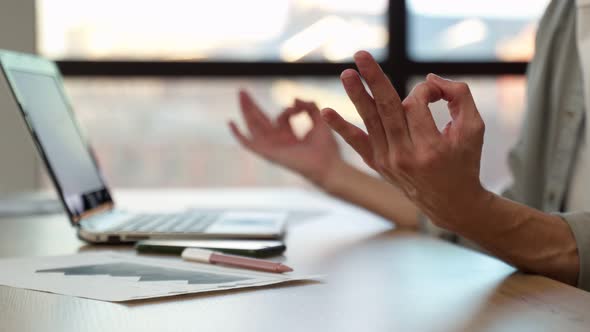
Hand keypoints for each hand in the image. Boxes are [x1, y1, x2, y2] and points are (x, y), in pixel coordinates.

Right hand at [229, 90, 341, 185]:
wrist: (328, 165)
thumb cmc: (327, 148)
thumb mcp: (319, 121)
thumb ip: (309, 107)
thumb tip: (294, 98)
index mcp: (290, 137)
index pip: (280, 118)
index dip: (289, 109)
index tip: (300, 106)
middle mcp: (279, 142)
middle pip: (260, 121)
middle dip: (252, 105)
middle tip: (243, 90)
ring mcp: (272, 147)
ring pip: (253, 126)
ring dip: (246, 110)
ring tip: (241, 93)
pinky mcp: (268, 153)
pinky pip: (248, 144)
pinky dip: (238, 135)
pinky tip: (230, 123)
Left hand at [321, 51, 488, 229]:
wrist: (450, 202)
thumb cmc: (464, 161)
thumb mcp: (474, 128)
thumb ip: (459, 96)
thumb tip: (430, 79)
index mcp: (431, 148)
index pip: (416, 105)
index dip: (424, 90)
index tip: (435, 91)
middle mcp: (405, 156)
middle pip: (387, 110)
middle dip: (375, 79)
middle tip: (361, 55)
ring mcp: (388, 162)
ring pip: (371, 121)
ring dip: (357, 95)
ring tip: (347, 73)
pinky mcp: (378, 164)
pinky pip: (357, 143)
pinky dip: (341, 128)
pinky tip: (326, 112)